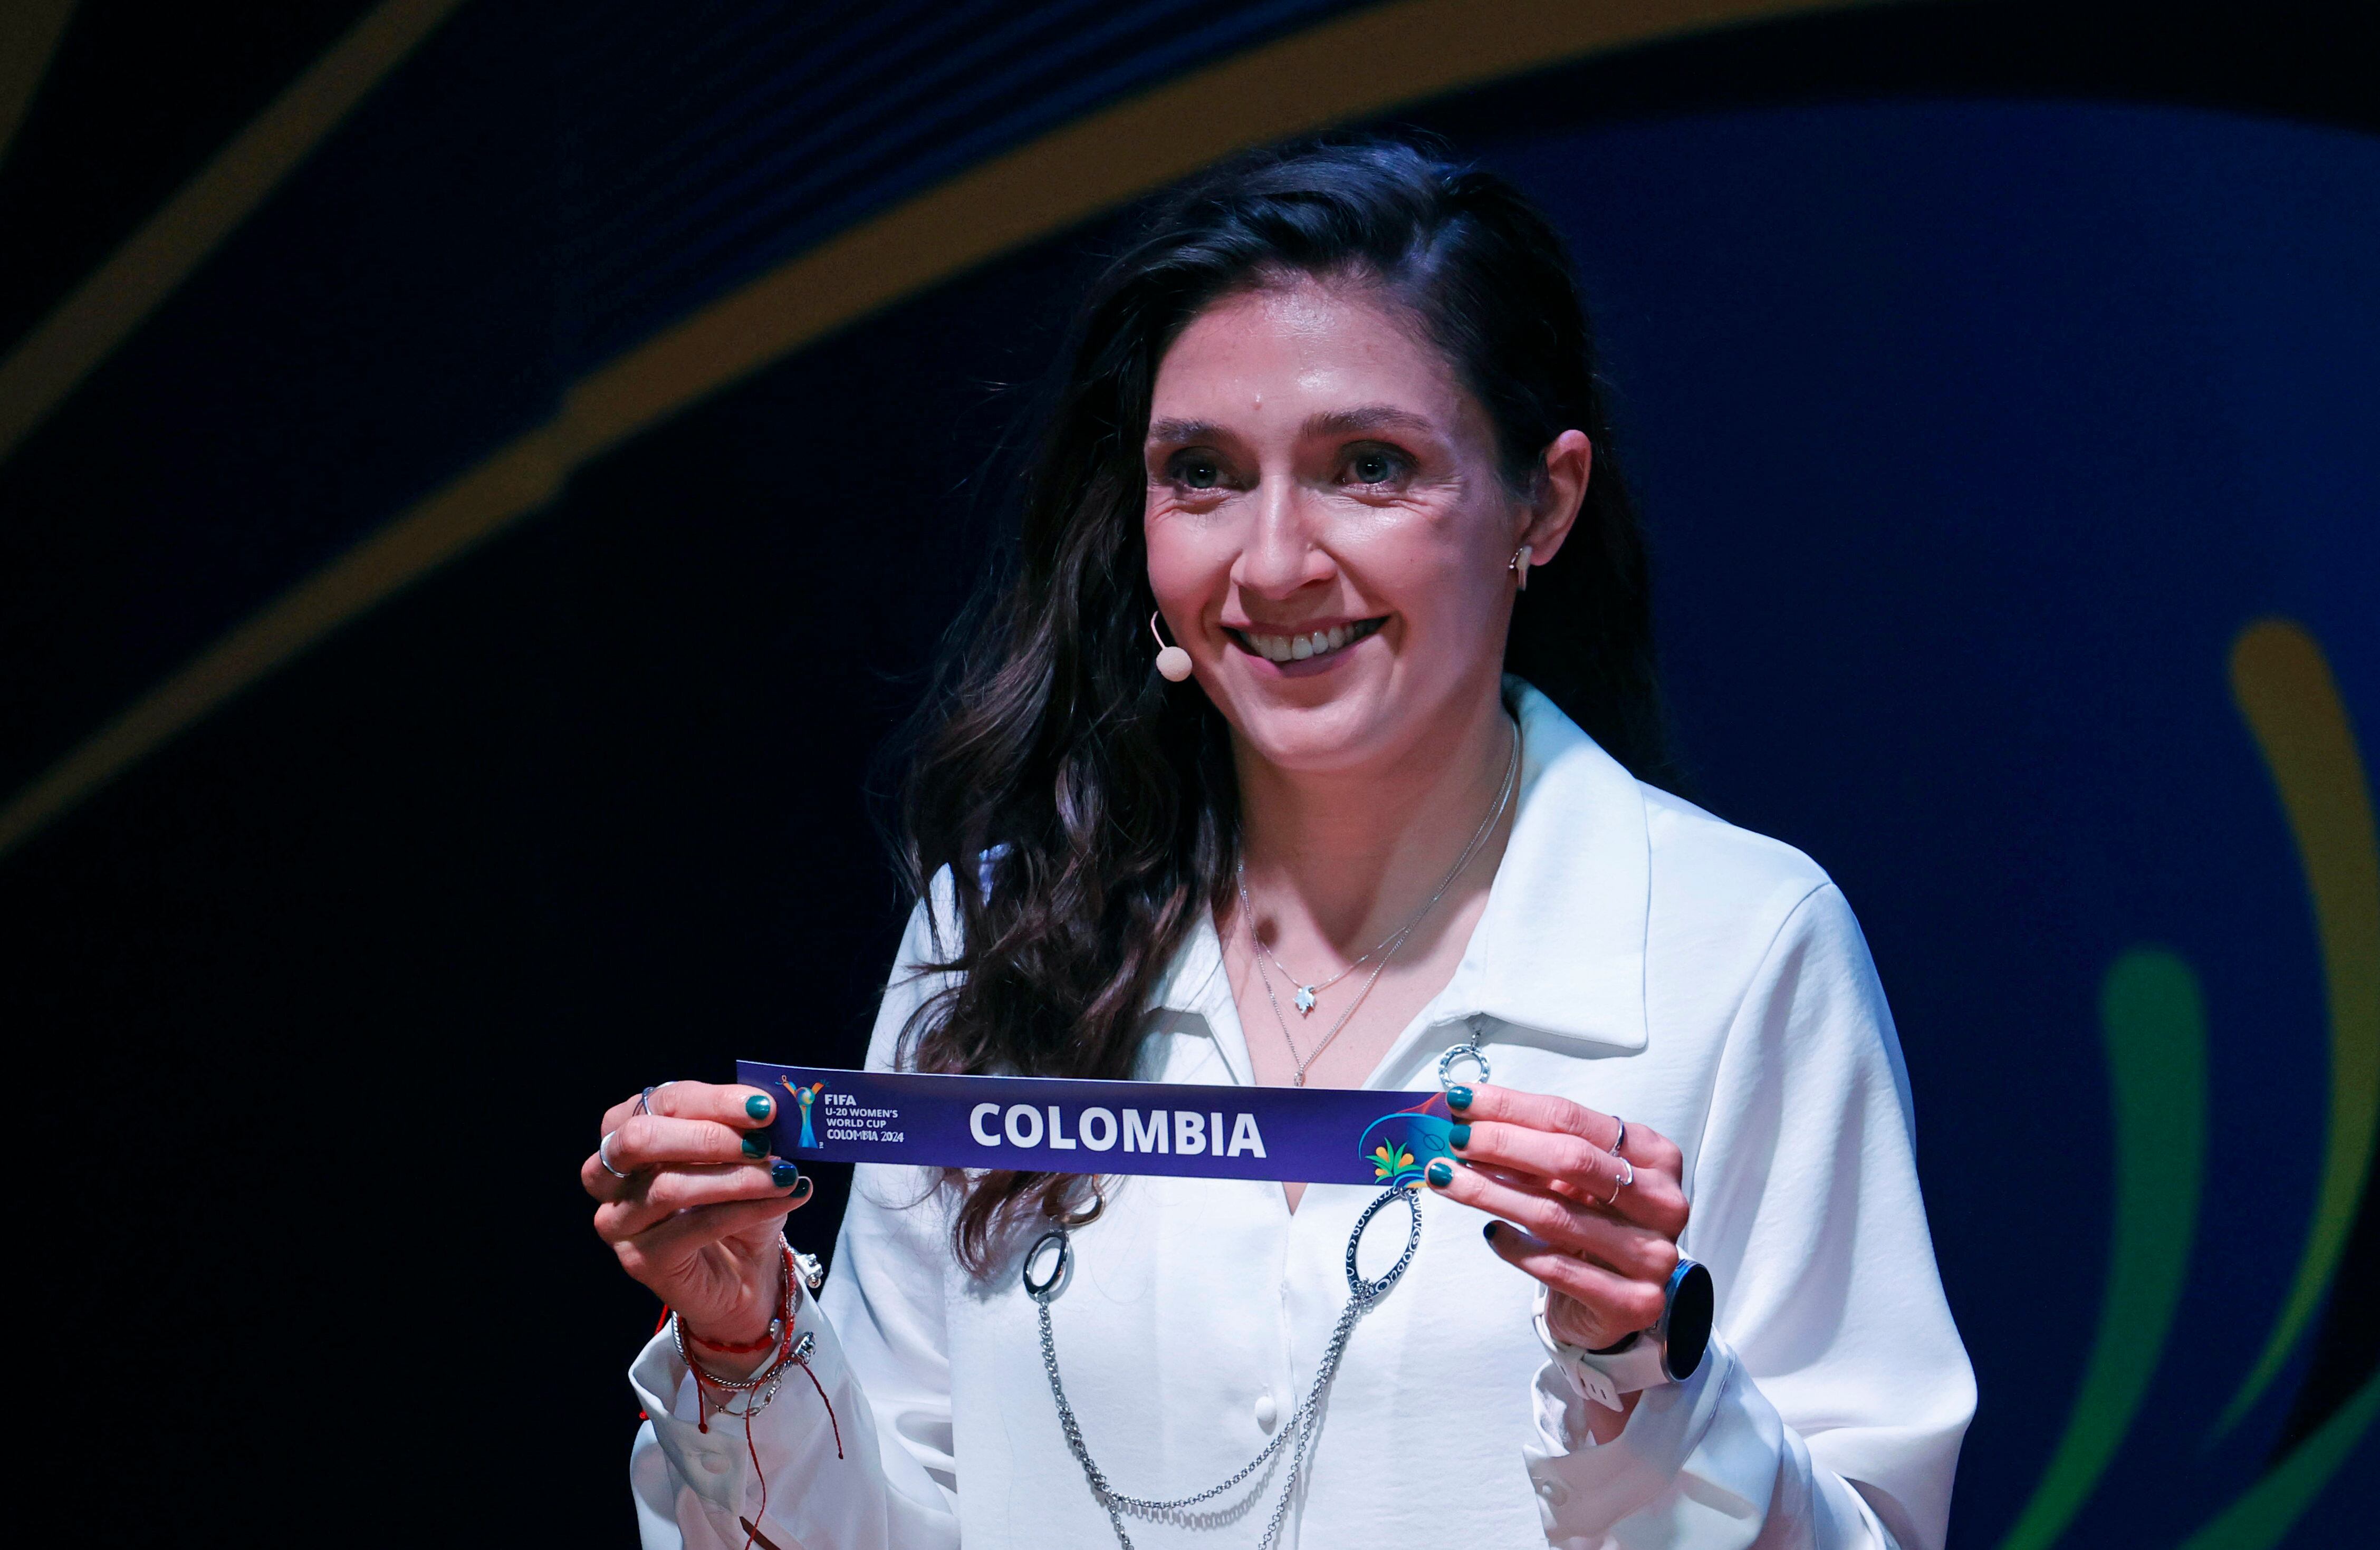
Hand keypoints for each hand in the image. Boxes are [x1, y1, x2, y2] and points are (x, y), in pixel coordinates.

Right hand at [583, 1081, 812, 1358]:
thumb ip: (747, 1128)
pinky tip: (782, 1200)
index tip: (764, 1108)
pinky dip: (745, 1210)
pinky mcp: (639, 1260)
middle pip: (642, 1139)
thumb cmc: (737, 1202)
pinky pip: (693, 1227)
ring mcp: (618, 1221)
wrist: (742, 1273)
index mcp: (627, 1129)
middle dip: (709, 1136)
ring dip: (736, 1177)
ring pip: (669, 1187)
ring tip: (784, 1175)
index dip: (714, 1100)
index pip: (663, 1100)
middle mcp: (607, 1174)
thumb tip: (770, 1108)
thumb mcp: (744, 1155)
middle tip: (763, 1143)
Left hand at [1425, 1083, 1689, 1433]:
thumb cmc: (1593, 1225)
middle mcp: (1663, 1203)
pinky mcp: (1634, 1303)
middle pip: (1571, 1159)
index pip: (1572, 1119)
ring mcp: (1653, 1256)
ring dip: (1492, 1192)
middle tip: (1453, 1138)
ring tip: (1446, 1178)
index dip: (1511, 1107)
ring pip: (1557, 1214)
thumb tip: (1465, 1118)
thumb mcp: (1574, 1179)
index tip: (1461, 1099)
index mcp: (1654, 1156)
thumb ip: (1534, 1149)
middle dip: (1502, 1143)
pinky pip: (1559, 1269)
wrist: (1617, 1304)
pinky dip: (1516, 1248)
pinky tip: (1490, 1232)